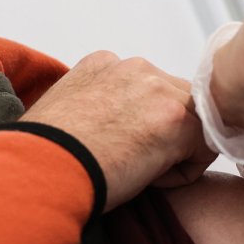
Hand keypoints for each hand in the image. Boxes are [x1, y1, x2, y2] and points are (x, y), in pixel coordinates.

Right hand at [22, 51, 214, 211]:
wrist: (40, 170)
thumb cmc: (43, 156)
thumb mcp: (63, 113)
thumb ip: (92, 107)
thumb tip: (105, 128)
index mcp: (103, 64)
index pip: (143, 91)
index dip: (136, 125)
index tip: (115, 149)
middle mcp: (134, 67)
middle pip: (174, 101)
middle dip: (163, 133)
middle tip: (132, 163)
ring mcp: (158, 89)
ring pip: (192, 123)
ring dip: (174, 151)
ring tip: (137, 172)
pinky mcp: (177, 120)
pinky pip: (202, 150)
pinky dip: (180, 174)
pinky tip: (144, 179)